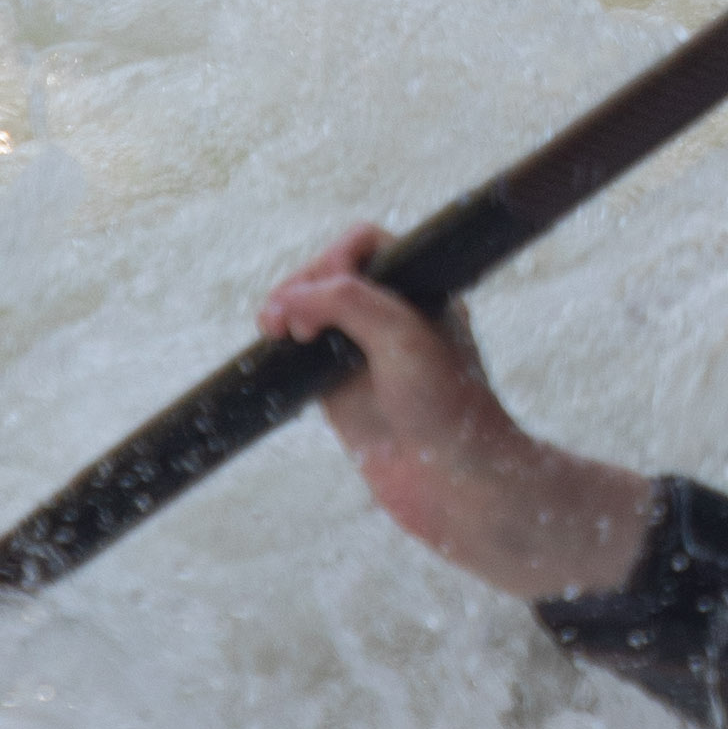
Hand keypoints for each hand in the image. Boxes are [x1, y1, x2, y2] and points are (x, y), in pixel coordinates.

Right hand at [258, 233, 655, 609]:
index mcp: (420, 291)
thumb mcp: (402, 335)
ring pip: (310, 313)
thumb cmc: (445, 405)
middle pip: (329, 274)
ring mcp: (363, 353)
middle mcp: (392, 316)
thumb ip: (348, 301)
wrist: (455, 483)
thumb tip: (289, 299)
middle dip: (301, 284)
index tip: (327, 288)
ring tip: (272, 328)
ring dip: (285, 310)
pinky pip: (300, 355)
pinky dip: (282, 348)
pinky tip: (274, 348)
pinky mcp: (339, 390)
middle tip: (289, 319)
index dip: (336, 256)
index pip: (367, 244)